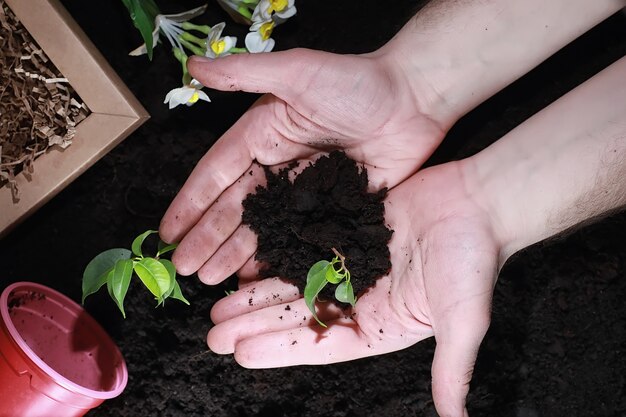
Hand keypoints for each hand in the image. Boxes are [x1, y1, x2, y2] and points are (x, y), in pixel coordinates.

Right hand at [159, 48, 447, 279]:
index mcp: (262, 137)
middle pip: (235, 209)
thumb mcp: (297, 70)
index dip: (191, 203)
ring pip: (263, 228)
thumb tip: (193, 67)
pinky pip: (299, 238)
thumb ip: (245, 72)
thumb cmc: (356, 81)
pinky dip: (278, 257)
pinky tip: (258, 277)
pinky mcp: (332, 208)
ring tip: (211, 279)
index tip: (168, 232)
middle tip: (185, 269)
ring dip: (236, 254)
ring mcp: (303, 193)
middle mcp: (277, 168)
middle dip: (208, 238)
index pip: (217, 174)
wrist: (414, 100)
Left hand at [207, 160, 499, 416]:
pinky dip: (275, 259)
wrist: (479, 201)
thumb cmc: (475, 259)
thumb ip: (451, 369)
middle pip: (300, 317)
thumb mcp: (463, 319)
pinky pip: (302, 248)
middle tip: (213, 336)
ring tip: (219, 309)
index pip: (323, 344)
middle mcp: (361, 299)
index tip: (242, 355)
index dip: (282, 350)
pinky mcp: (344, 233)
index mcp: (382, 324)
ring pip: (294, 284)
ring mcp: (350, 265)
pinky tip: (245, 267)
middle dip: (257, 326)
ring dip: (257, 296)